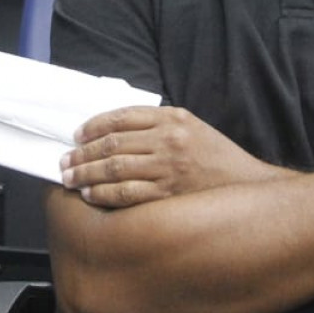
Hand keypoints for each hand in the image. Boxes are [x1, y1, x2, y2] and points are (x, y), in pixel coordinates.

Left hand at [60, 105, 284, 207]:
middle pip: (112, 144)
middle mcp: (169, 140)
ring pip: (115, 169)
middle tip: (64, 161)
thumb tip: (114, 130)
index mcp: (173, 118)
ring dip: (86, 174)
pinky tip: (90, 195)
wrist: (248, 187)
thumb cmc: (216, 158)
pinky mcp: (168, 195)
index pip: (121, 117)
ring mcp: (168, 168)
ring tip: (70, 179)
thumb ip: (159, 124)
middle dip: (82, 153)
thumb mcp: (192, 127)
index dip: (93, 126)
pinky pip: (126, 194)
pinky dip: (104, 194)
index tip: (77, 135)